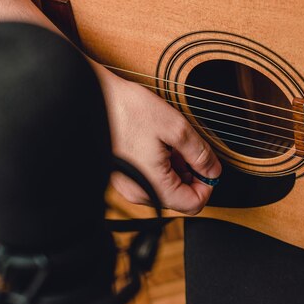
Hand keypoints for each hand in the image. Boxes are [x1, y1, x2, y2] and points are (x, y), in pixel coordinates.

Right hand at [99, 69, 221, 214]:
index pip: (194, 204)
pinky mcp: (124, 176)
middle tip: (190, 148)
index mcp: (154, 186)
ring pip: (166, 187)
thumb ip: (200, 153)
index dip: (208, 185)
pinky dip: (162, 164)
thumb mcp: (175, 128)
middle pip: (180, 197)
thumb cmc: (126, 110)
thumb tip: (214, 170)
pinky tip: (159, 142)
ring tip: (172, 141)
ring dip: (178, 167)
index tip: (209, 165)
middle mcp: (139, 193)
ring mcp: (129, 186)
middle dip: (192, 174)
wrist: (90, 98)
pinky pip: (151, 179)